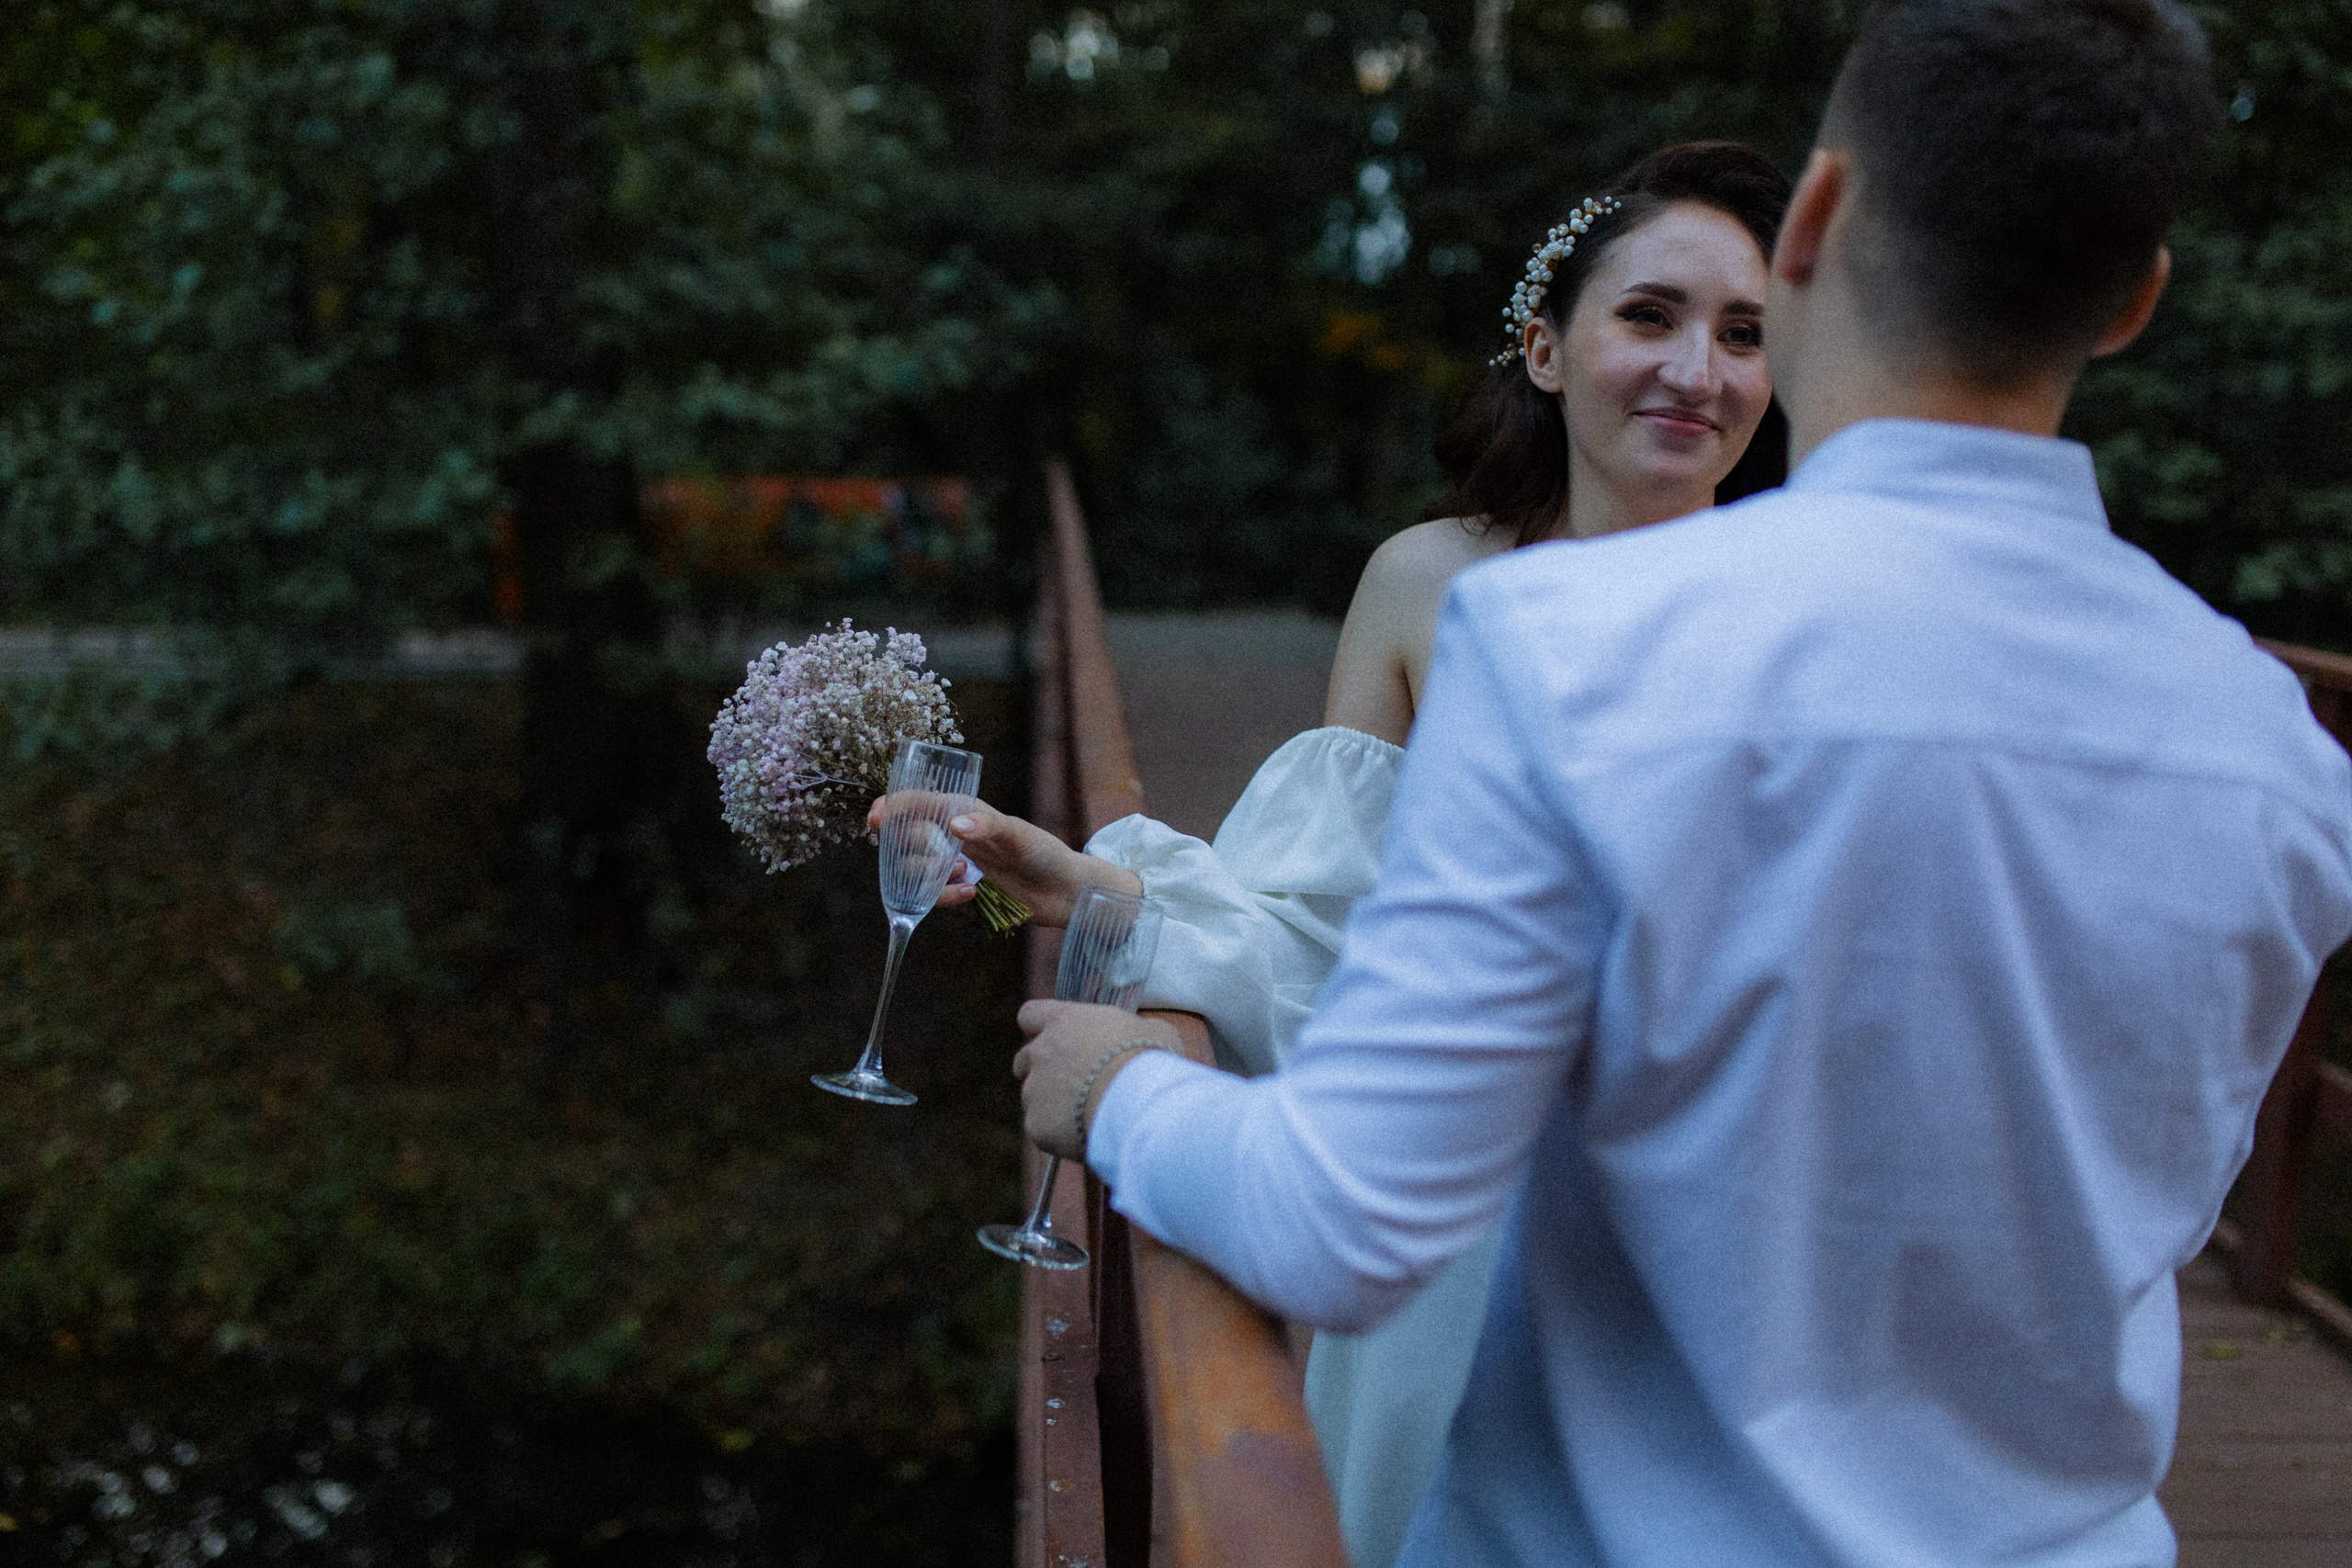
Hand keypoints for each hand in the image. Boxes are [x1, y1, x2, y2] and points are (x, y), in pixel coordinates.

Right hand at [868, 798, 1139, 925]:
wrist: (1066, 894)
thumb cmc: (1046, 854)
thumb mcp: (1020, 835)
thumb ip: (988, 826)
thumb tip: (954, 823)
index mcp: (966, 812)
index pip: (918, 803)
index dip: (893, 807)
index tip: (875, 818)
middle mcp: (954, 836)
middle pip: (907, 837)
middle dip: (909, 848)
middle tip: (939, 859)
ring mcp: (956, 864)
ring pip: (915, 870)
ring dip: (928, 876)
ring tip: (963, 877)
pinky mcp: (961, 891)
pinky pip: (932, 896)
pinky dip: (943, 897)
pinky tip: (970, 895)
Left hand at [1014, 1000, 1179, 1159]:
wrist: (1142, 1107)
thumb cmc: (1151, 1063)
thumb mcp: (1152, 1031)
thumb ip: (1130, 1030)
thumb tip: (1140, 1038)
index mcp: (1064, 1021)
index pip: (1030, 1014)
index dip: (1039, 1028)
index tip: (1054, 1039)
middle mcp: (1041, 1051)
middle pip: (1024, 1058)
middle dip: (1043, 1071)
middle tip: (1074, 1084)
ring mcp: (1035, 1089)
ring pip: (1034, 1097)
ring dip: (1053, 1104)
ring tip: (1089, 1114)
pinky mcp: (1037, 1125)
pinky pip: (1042, 1129)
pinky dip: (1059, 1134)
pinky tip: (1086, 1133)